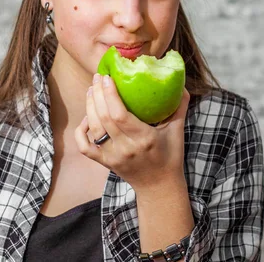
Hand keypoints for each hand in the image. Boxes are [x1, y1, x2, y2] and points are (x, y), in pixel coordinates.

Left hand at [74, 73, 189, 191]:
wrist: (159, 186)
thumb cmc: (170, 156)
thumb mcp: (178, 131)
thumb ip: (180, 107)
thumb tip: (181, 84)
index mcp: (144, 139)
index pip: (120, 115)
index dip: (110, 95)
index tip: (108, 77)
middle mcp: (125, 148)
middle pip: (103, 118)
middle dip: (97, 94)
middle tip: (98, 77)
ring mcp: (112, 156)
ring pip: (94, 128)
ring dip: (90, 106)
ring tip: (92, 89)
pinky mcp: (104, 163)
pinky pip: (85, 146)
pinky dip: (82, 130)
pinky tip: (87, 117)